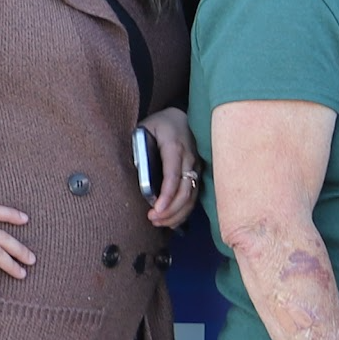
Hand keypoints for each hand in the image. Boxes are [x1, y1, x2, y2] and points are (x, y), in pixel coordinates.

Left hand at [142, 107, 201, 229]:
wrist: (181, 117)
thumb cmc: (159, 125)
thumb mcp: (144, 130)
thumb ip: (140, 151)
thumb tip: (139, 177)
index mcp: (175, 147)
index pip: (173, 176)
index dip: (167, 195)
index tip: (156, 210)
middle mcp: (190, 159)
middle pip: (185, 191)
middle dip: (170, 210)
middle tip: (153, 220)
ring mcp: (197, 168)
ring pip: (192, 197)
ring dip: (177, 213)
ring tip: (159, 222)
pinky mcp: (198, 174)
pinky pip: (194, 196)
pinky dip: (184, 211)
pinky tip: (172, 220)